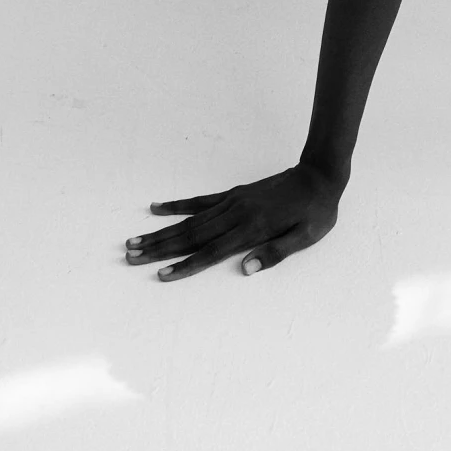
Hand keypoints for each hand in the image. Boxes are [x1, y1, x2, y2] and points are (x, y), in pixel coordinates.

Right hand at [125, 162, 342, 280]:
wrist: (319, 175)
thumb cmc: (315, 212)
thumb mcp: (305, 237)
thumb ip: (276, 252)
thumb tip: (246, 269)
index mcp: (252, 228)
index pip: (211, 252)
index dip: (185, 266)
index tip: (161, 275)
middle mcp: (236, 214)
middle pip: (191, 235)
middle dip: (160, 249)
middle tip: (131, 256)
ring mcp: (232, 202)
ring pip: (190, 220)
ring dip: (161, 232)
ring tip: (135, 240)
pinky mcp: (233, 194)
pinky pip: (200, 201)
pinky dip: (177, 205)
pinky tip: (157, 208)